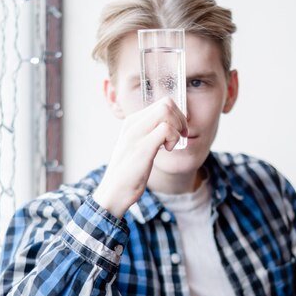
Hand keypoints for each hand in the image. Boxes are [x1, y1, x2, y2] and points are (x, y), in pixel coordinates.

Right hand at [92, 97, 187, 217]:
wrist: (113, 192)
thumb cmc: (128, 173)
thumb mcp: (137, 147)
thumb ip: (149, 135)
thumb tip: (168, 128)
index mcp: (132, 122)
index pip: (162, 103)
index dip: (177, 115)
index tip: (179, 132)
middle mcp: (133, 124)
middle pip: (166, 103)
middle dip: (181, 119)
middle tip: (181, 136)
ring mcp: (136, 135)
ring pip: (166, 111)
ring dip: (177, 127)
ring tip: (172, 144)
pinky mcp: (142, 148)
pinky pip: (166, 129)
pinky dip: (174, 138)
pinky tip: (167, 150)